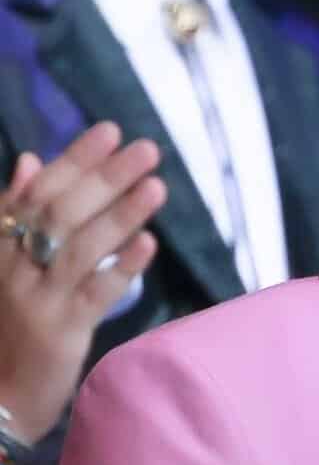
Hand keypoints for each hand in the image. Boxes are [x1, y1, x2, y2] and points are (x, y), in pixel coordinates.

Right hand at [0, 122, 165, 443]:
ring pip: (80, 248)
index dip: (75, 159)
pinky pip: (94, 295)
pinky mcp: (61, 334)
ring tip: (157, 187)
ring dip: (121, 214)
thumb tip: (34, 161)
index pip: (38, 191)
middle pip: (61, 212)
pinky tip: (149, 245)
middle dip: (106, 177)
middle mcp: (13, 267)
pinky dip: (122, 267)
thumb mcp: (0, 266)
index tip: (110, 131)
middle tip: (148, 150)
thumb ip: (14, 212)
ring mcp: (37, 300)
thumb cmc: (4, 328)